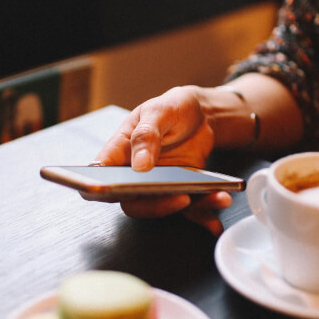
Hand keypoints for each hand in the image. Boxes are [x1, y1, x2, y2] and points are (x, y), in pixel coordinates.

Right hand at [87, 86, 232, 234]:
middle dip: (156, 206)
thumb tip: (139, 165)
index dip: (97, 190)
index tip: (114, 191)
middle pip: (132, 202)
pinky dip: (206, 211)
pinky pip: (188, 209)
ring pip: (163, 208)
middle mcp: (134, 174)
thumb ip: (146, 135)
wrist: (201, 113)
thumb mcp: (158, 111)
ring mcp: (157, 185)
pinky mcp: (179, 191)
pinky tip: (221, 202)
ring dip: (190, 208)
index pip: (99, 177)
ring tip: (216, 197)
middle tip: (180, 198)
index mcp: (119, 152)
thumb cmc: (172, 107)